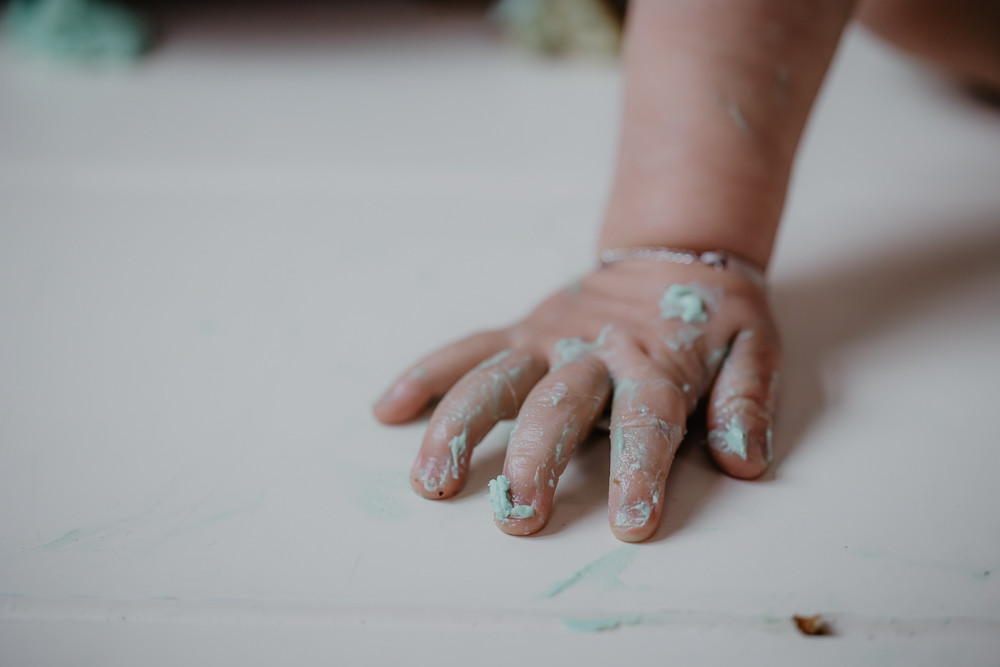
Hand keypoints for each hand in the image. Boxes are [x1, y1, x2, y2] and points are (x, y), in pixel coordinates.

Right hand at [373, 259, 780, 541]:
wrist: (674, 253)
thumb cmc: (714, 316)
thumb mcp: (755, 349)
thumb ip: (747, 403)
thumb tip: (744, 462)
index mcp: (656, 362)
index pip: (646, 421)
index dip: (639, 472)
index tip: (629, 524)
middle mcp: (593, 351)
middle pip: (558, 405)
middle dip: (536, 459)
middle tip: (518, 514)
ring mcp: (549, 338)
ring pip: (495, 378)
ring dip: (458, 426)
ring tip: (431, 480)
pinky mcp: (522, 331)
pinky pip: (467, 349)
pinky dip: (427, 376)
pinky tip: (388, 410)